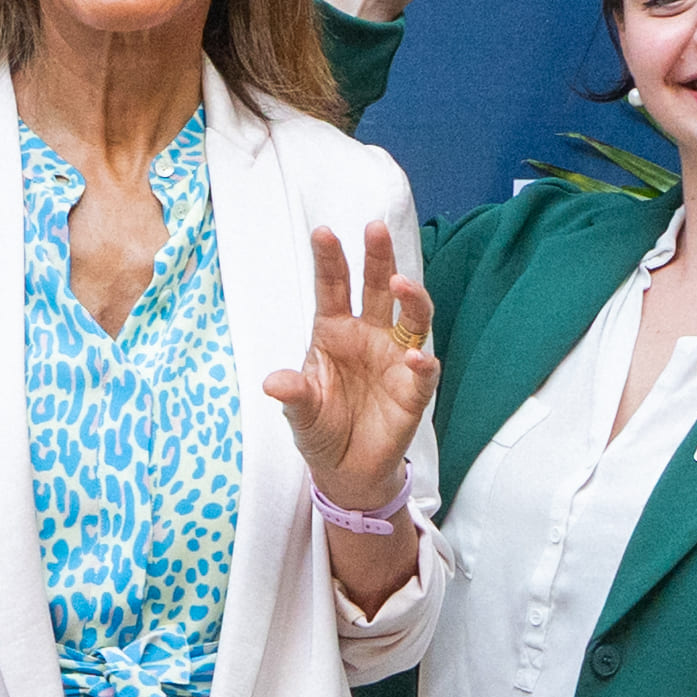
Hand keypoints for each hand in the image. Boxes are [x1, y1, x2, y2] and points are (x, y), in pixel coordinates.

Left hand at [263, 222, 434, 550]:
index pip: (333, 288)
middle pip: (377, 288)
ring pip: (411, 317)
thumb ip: (293, 395)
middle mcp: (369, 336)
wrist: (346, 469)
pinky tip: (414, 355)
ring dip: (410, 298)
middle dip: (378, 257)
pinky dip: (422, 361)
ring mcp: (395, 358)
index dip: (330, 261)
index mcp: (334, 331)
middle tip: (375, 227)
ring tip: (400, 283)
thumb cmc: (321, 428)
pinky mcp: (414, 389)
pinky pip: (423, 370)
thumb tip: (273, 383)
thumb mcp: (300, 413)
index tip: (323, 231)